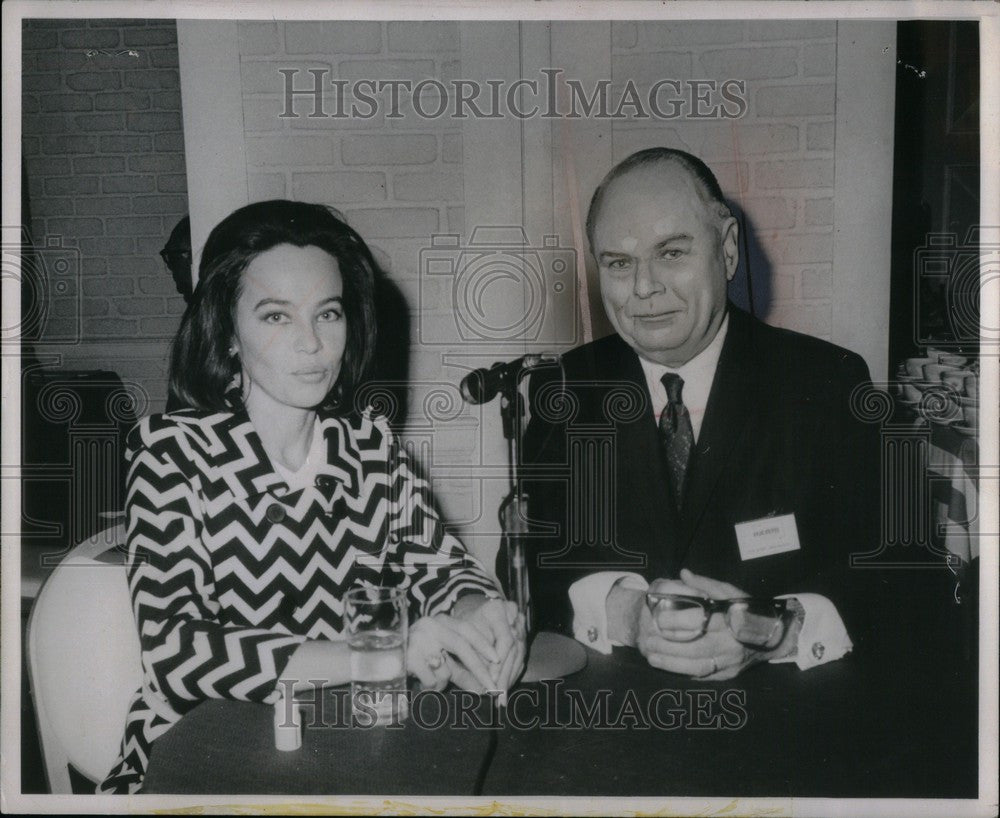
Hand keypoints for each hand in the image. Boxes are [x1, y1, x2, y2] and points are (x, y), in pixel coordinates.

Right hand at [408, 612, 500, 692]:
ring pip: (445, 668)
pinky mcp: (408, 656)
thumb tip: (483, 689)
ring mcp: (418, 639)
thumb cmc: (417, 659)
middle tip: (492, 688)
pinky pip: (431, 679)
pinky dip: (431, 686)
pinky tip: (420, 680)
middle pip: (462, 646)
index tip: (498, 659)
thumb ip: (463, 672)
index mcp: (442, 621)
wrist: (383, 660)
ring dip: (443, 681)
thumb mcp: (444, 662)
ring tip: (431, 679)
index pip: (467, 629)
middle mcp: (430, 625)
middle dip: (480, 669)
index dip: (483, 644)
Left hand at [451, 596, 525, 694]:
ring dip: (510, 678)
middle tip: (497, 696)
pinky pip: (521, 657)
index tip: (491, 681)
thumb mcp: (462, 640)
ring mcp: (521, 625)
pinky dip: (512, 674)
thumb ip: (471, 661)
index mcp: (497, 609)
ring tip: (501, 697)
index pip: (505, 639)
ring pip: (519, 655)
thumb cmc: (462, 627)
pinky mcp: (523, 635)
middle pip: (514, 649)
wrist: (469, 613)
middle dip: (504, 675)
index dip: (500, 663)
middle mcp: (513, 614)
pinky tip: (505, 688)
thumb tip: (478, 690)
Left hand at [637, 569, 770, 680]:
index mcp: (730, 620)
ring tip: (652, 658)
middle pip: (696, 648)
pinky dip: (685, 672)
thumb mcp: (729, 592)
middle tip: (647, 642)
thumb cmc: (747, 609)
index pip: (701, 622)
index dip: (678, 621)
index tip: (659, 619)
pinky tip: (668, 667)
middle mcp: (731, 643)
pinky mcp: (729, 673)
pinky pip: (705, 675)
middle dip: (669, 648)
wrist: (774, 635)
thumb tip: (683, 574)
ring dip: (672, 664)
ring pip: (699, 666)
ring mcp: (731, 661)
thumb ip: (705, 584)